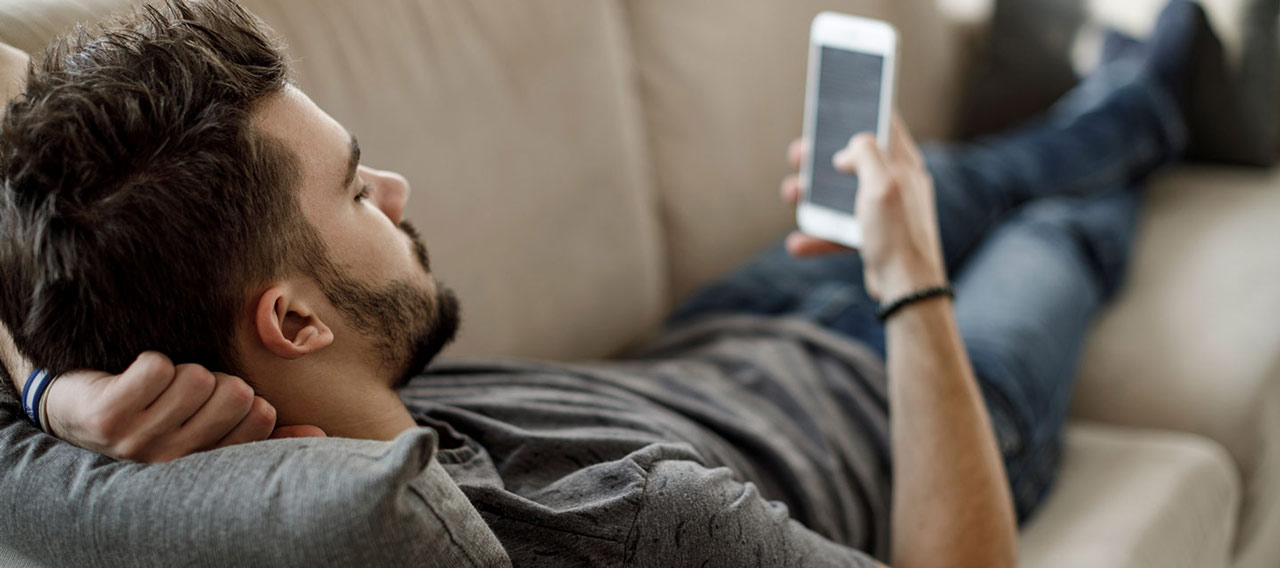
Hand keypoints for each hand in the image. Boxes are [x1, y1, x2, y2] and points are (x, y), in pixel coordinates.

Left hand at [43, 352, 325, 462]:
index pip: (258, 413)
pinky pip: (157, 367)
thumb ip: (261, 433)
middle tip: (180, 396)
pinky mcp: (109, 418)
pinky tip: (132, 382)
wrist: (73, 414)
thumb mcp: (208, 430)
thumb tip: (318, 435)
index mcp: (202, 464)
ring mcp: (138, 444)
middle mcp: (174, 463)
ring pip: (195, 377)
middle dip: (211, 379)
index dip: (242, 393)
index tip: (214, 402)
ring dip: (177, 371)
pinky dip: (148, 363)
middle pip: (233, 392)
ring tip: (155, 391)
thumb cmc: (152, 417)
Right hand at [781, 114, 946, 299]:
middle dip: (823, 156)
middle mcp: (897, 184)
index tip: (840, 104)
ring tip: (790, 192)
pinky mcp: (874, 236)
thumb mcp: (882, 183)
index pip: (887, 125)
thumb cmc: (898, 234)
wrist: (907, 289)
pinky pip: (840, 229)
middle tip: (798, 153)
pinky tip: (797, 242)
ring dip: (814, 194)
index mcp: (904, 165)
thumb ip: (865, 153)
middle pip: (855, 159)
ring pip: (842, 194)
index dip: (863, 111)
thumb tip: (849, 150)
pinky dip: (818, 234)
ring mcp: (885, 211)